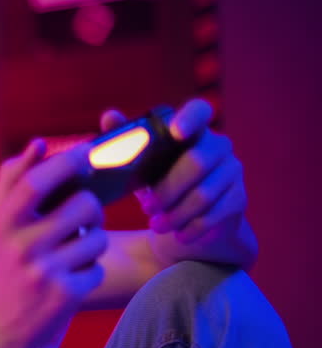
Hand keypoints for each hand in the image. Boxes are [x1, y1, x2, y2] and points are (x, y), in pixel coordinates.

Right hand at [0, 139, 107, 347]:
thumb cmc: (4, 263)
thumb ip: (13, 179)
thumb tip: (39, 143)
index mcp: (3, 222)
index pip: (38, 182)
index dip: (67, 162)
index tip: (87, 153)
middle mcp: (22, 245)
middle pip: (84, 206)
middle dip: (91, 208)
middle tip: (79, 218)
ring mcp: (44, 271)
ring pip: (98, 238)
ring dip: (93, 243)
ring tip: (73, 252)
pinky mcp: (65, 295)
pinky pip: (98, 269)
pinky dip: (89, 272)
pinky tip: (70, 278)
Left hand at [101, 99, 246, 244]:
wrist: (190, 223)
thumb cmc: (161, 185)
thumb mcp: (141, 166)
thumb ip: (127, 141)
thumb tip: (109, 117)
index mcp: (192, 131)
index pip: (199, 111)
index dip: (190, 118)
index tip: (176, 132)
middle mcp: (218, 145)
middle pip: (198, 162)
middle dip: (169, 189)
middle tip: (146, 208)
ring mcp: (232, 171)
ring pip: (205, 194)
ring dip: (177, 214)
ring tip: (156, 226)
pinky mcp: (238, 198)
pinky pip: (216, 214)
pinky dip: (193, 228)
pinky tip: (179, 235)